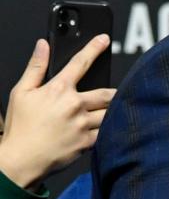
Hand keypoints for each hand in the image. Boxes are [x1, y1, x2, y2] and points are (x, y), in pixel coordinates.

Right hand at [0, 35, 114, 189]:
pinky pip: (107, 132)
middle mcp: (74, 104)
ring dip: (114, 111)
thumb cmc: (19, 127)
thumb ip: (35, 67)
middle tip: (119, 93)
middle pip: (106, 93)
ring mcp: (82, 124)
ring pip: (109, 113)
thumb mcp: (21, 92)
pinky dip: (111, 129)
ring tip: (118, 112)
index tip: (104, 39)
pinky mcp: (87, 142)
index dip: (94, 48)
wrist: (20, 160)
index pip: (80, 62)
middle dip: (114, 93)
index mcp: (58, 90)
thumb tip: (43, 45)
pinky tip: (114, 130)